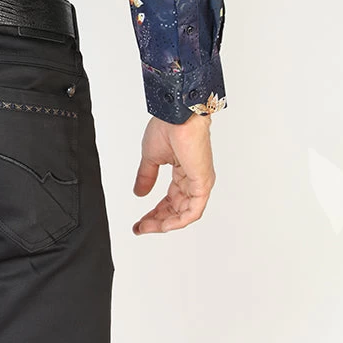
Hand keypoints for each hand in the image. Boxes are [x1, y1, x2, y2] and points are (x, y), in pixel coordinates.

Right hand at [132, 112, 215, 234]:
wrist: (175, 115)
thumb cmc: (168, 126)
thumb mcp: (151, 157)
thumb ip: (147, 177)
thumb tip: (139, 193)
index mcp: (184, 170)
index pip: (170, 199)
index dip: (155, 212)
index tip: (140, 221)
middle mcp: (194, 178)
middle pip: (177, 209)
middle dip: (157, 220)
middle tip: (141, 227)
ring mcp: (200, 182)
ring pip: (184, 213)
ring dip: (165, 223)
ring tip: (147, 227)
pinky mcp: (203, 183)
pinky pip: (193, 211)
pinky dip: (178, 221)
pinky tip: (164, 225)